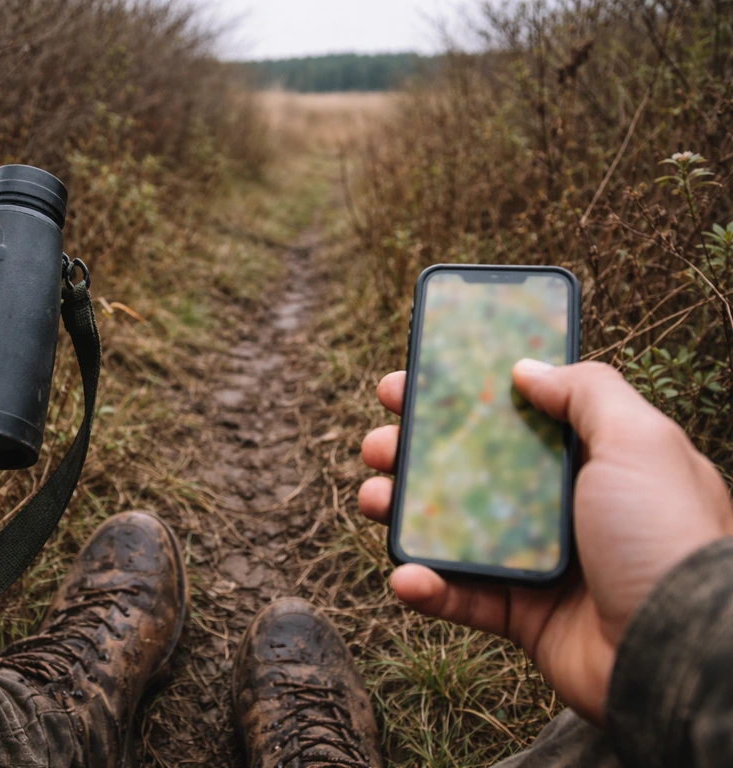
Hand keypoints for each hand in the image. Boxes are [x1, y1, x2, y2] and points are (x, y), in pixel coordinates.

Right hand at [359, 360, 732, 723]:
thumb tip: (527, 368)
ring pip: (452, 528)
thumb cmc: (665, 535)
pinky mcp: (522, 613)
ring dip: (403, 511)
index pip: (512, 415)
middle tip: (379, 442)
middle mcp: (561, 505)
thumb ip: (586, 392)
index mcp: (589, 459)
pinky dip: (427, 586)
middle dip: (414, 450)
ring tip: (373, 498)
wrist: (679, 650)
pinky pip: (462, 596)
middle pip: (470, 467)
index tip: (412, 383)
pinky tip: (405, 574)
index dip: (460, 397)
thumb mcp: (638, 441)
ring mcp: (538, 560)